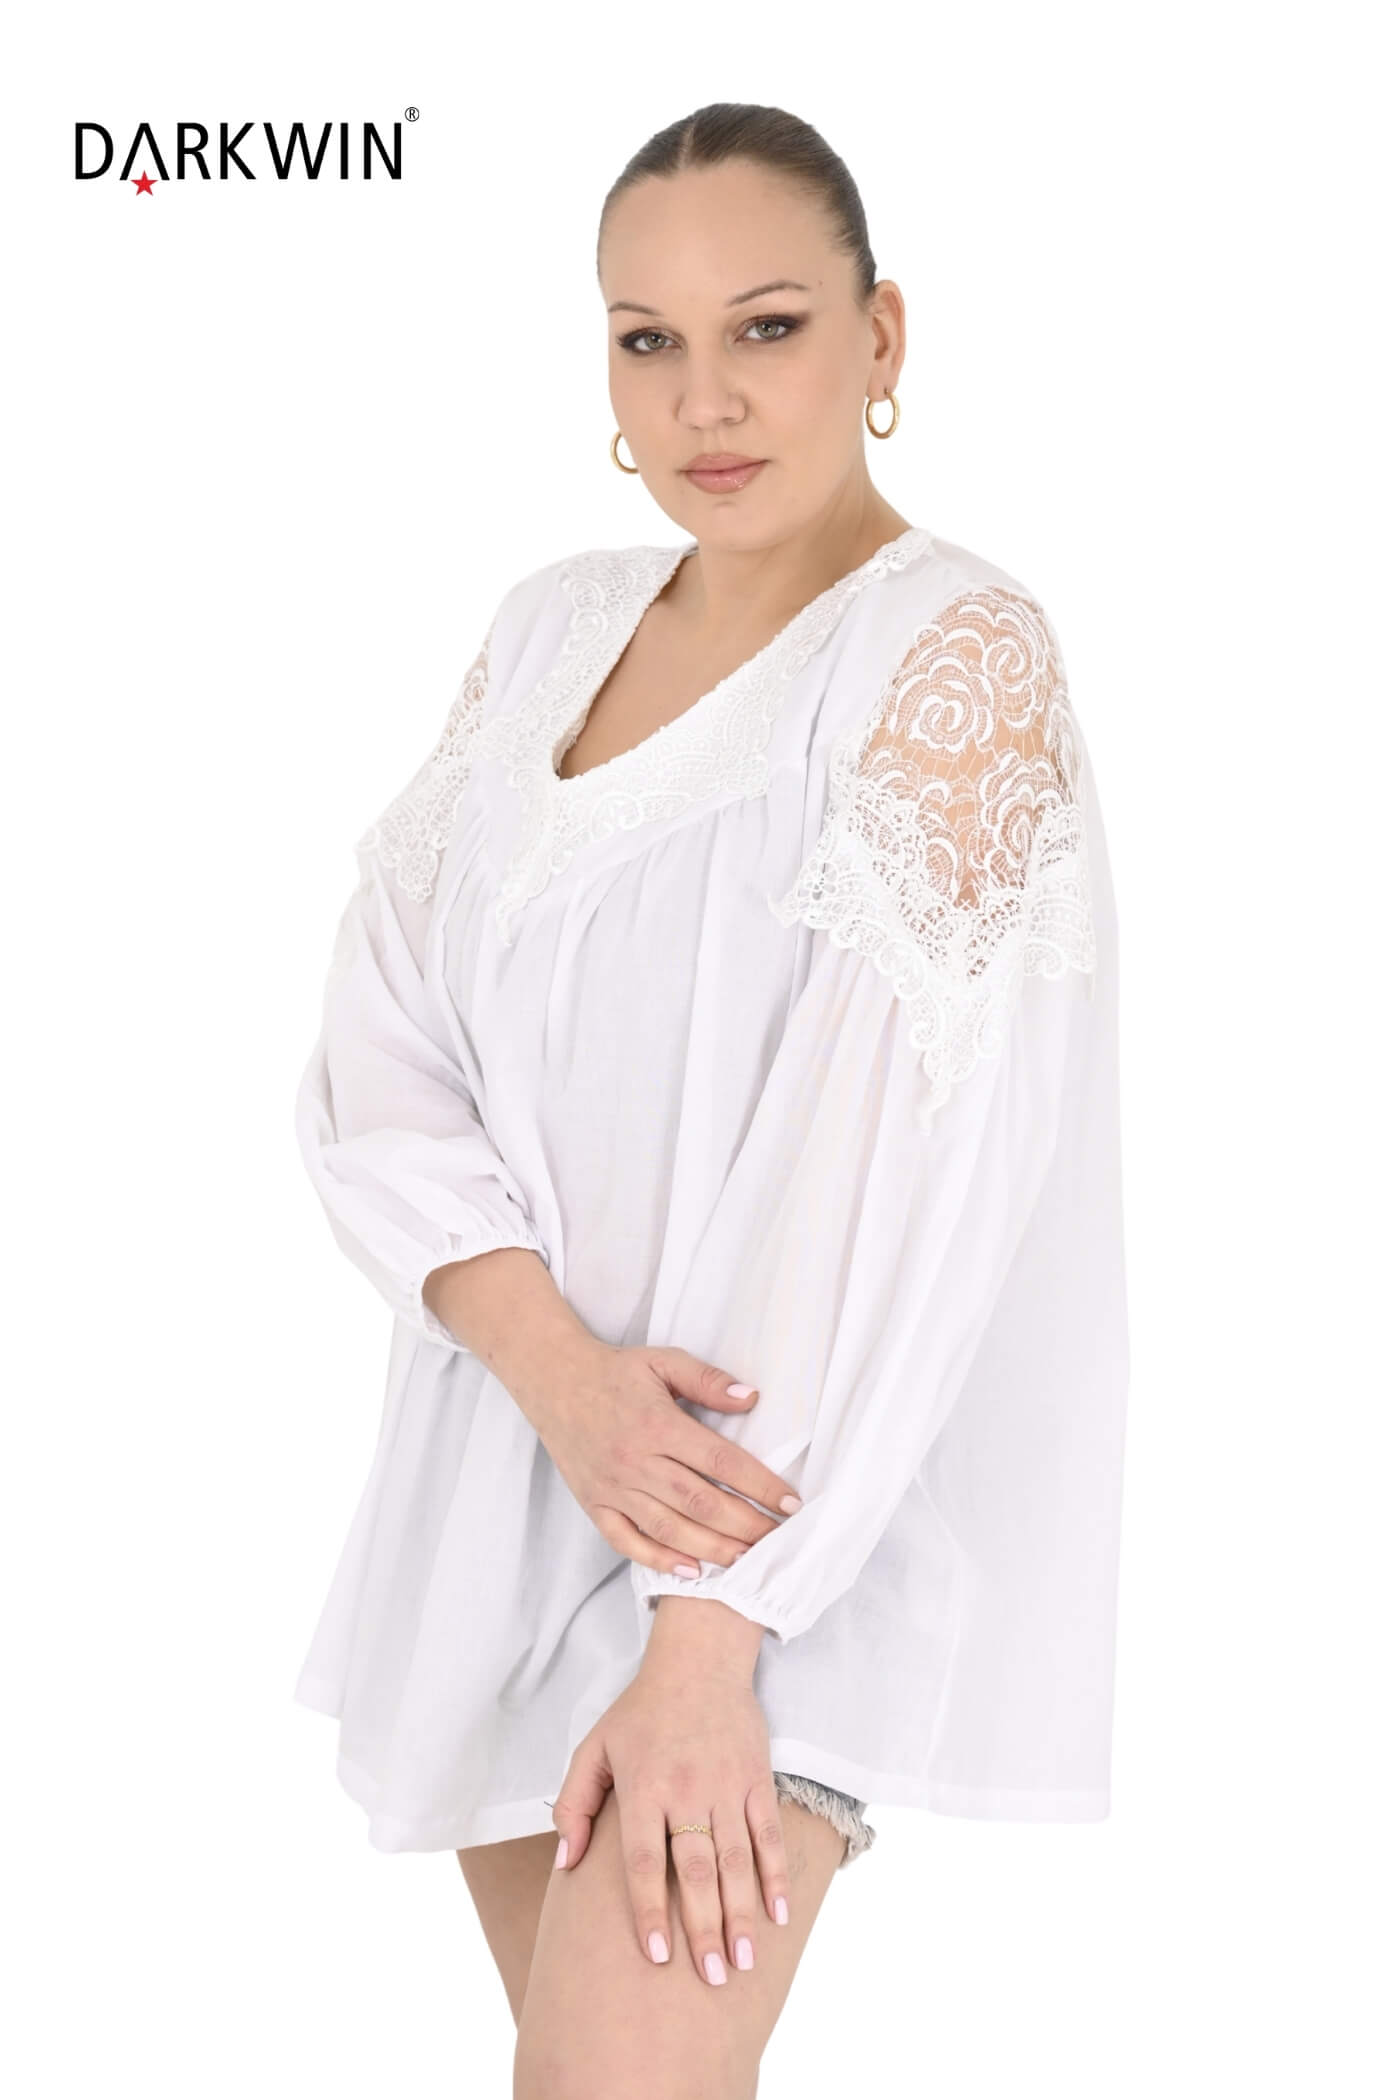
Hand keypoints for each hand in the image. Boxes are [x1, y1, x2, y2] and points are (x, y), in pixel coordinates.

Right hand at [529, 1342, 804, 1578]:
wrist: (553, 1380)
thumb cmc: (615, 1372)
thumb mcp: (663, 1361)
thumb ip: (708, 1380)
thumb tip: (752, 1397)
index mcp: (658, 1424)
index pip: (721, 1462)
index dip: (760, 1485)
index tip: (791, 1503)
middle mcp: (636, 1460)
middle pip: (701, 1502)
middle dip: (746, 1525)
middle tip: (780, 1540)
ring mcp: (613, 1487)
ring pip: (669, 1528)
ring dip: (712, 1548)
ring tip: (747, 1560)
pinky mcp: (594, 1504)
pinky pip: (627, 1540)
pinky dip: (658, 1559)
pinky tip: (691, 1571)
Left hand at [551, 1601, 791, 1981]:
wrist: (699, 1660)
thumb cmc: (641, 1711)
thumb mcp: (594, 1747)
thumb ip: (574, 1803)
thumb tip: (563, 1862)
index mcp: (644, 1786)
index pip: (643, 1860)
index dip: (649, 1909)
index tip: (654, 1956)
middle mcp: (686, 1789)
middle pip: (696, 1869)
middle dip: (704, 1926)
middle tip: (712, 1977)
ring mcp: (726, 1784)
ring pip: (736, 1859)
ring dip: (742, 1912)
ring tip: (744, 1960)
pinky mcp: (755, 1778)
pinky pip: (768, 1833)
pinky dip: (776, 1874)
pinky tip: (779, 1913)